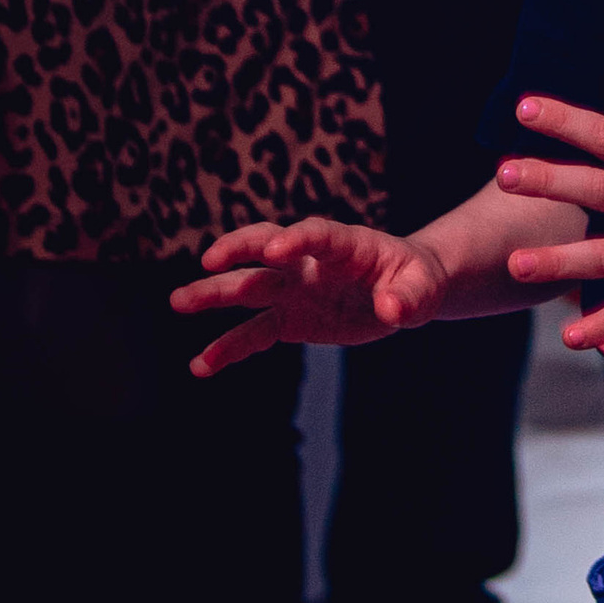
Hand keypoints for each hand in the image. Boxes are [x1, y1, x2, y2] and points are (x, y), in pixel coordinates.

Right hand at [172, 215, 444, 372]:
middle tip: (209, 261)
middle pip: (266, 250)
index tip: (275, 249)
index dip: (297, 239)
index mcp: (344, 245)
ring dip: (213, 294)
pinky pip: (253, 334)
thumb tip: (391, 310)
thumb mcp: (424, 287)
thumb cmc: (416, 279)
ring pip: (248, 289)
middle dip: (238, 252)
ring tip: (179, 302)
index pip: (316, 235)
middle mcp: (309, 263)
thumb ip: (409, 296)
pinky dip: (227, 349)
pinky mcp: (289, 320)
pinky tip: (200, 367)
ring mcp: (294, 290)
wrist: (404, 289)